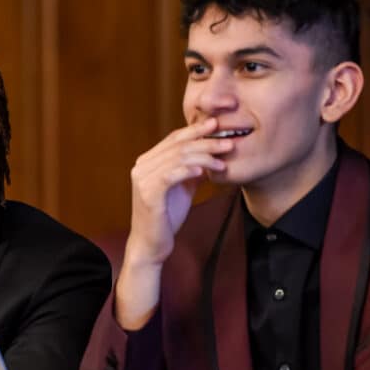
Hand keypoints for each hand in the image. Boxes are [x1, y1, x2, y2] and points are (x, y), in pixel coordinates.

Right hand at [115, 118, 232, 328]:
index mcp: (147, 162)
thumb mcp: (182, 188)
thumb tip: (212, 154)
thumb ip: (192, 170)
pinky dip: (188, 170)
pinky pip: (170, 175)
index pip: (173, 139)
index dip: (196, 129)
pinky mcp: (148, 194)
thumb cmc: (167, 217)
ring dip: (203, 156)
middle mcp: (141, 167)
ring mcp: (142, 180)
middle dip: (205, 141)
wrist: (151, 244)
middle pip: (177, 146)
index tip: (218, 124)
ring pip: (176, 158)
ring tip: (224, 158)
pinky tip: (204, 171)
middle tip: (228, 142)